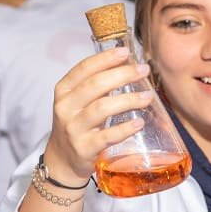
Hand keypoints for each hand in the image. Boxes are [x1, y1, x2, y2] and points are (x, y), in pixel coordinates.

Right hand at [41, 47, 153, 185]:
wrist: (63, 160)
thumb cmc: (77, 125)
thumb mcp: (77, 102)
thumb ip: (96, 86)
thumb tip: (128, 66)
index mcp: (64, 90)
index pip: (84, 68)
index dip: (105, 59)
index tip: (125, 52)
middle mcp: (66, 107)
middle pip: (95, 85)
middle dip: (123, 75)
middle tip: (143, 71)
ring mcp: (74, 128)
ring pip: (102, 108)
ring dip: (128, 100)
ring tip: (147, 97)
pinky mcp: (84, 148)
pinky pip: (107, 136)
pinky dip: (125, 129)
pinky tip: (139, 123)